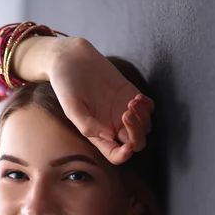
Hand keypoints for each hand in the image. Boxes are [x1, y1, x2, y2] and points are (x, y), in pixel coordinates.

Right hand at [48, 37, 154, 164]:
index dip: (123, 155)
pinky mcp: (130, 95)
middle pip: (134, 142)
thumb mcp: (71, 106)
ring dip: (142, 118)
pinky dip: (147, 107)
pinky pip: (148, 108)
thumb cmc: (66, 84)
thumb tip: (108, 137)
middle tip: (127, 114)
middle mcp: (111, 125)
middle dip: (136, 134)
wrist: (71, 59)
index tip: (127, 147)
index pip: (114, 154)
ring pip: (144, 126)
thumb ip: (87, 124)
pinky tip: (136, 98)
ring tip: (131, 102)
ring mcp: (122, 110)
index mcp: (97, 133)